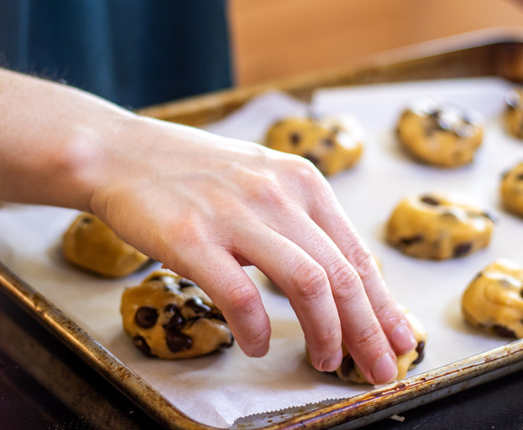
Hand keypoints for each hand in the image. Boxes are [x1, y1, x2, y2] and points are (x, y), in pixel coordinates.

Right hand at [87, 115, 416, 383]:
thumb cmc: (192, 174)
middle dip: (369, 330)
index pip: (357, 252)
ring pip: (307, 283)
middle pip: (342, 273)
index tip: (402, 337)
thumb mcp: (260, 181)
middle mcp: (276, 193)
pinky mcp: (191, 237)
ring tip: (327, 361)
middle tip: (382, 368)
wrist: (120, 152)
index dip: (385, 303)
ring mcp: (234, 214)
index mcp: (301, 181)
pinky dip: (255, 330)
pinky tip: (255, 346)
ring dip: (326, 332)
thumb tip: (339, 279)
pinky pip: (239, 295)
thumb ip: (300, 221)